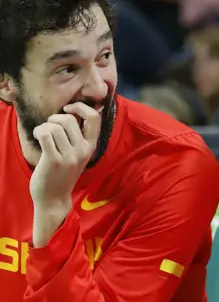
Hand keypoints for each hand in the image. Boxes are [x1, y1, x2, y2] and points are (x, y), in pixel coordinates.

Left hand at [30, 103, 100, 245]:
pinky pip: (45, 134)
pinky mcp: (53, 160)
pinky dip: (38, 131)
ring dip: (44, 126)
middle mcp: (83, 150)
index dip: (80, 107)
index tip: (69, 109)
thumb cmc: (63, 174)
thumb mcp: (79, 155)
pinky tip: (37, 136)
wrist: (54, 199)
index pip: (94, 117)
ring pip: (55, 126)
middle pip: (69, 119)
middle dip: (55, 118)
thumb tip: (75, 111)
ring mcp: (69, 156)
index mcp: (91, 146)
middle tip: (49, 126)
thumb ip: (79, 136)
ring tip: (42, 134)